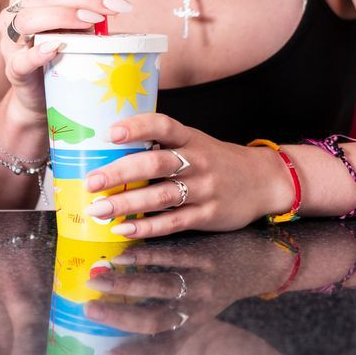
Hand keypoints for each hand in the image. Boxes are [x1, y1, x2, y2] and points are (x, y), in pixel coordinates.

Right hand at [0, 0, 130, 118]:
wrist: (42, 94)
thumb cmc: (62, 54)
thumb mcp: (77, 25)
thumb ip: (89, 5)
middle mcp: (15, 14)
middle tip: (115, 6)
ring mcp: (11, 43)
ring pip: (30, 20)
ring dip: (64, 16)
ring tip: (95, 22)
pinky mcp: (14, 70)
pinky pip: (21, 60)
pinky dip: (38, 53)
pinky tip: (56, 48)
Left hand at [81, 113, 292, 235]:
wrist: (264, 181)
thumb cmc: (218, 161)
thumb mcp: (196, 143)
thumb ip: (163, 145)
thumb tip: (112, 151)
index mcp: (191, 138)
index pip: (163, 126)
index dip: (137, 127)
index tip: (110, 133)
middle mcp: (197, 161)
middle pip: (155, 164)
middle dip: (120, 173)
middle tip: (91, 181)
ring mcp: (204, 189)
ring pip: (160, 196)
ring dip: (126, 203)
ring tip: (98, 209)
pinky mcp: (208, 215)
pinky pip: (173, 222)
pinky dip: (146, 227)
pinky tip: (123, 228)